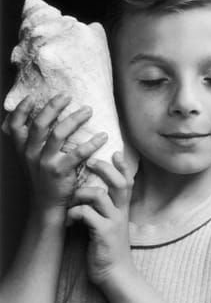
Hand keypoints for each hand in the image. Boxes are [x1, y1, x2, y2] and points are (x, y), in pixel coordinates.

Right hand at [3, 94, 107, 223]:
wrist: (47, 206)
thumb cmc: (43, 178)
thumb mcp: (30, 159)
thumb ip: (30, 140)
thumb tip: (36, 114)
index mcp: (22, 149)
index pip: (14, 126)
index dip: (20, 110)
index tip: (31, 97)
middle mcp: (30, 154)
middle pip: (39, 124)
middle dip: (53, 106)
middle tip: (67, 96)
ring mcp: (44, 163)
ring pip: (58, 134)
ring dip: (75, 119)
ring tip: (88, 110)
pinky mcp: (60, 172)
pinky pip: (78, 153)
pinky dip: (92, 143)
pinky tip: (103, 137)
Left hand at [67, 152, 133, 285]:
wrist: (116, 275)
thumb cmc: (108, 247)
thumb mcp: (112, 223)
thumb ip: (106, 207)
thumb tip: (91, 191)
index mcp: (122, 208)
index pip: (127, 181)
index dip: (123, 166)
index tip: (115, 151)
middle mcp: (121, 212)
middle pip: (119, 182)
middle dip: (105, 168)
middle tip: (91, 161)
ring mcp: (113, 222)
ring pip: (100, 195)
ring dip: (82, 193)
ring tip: (72, 198)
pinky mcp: (103, 233)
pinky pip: (87, 213)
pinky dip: (74, 212)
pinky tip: (70, 220)